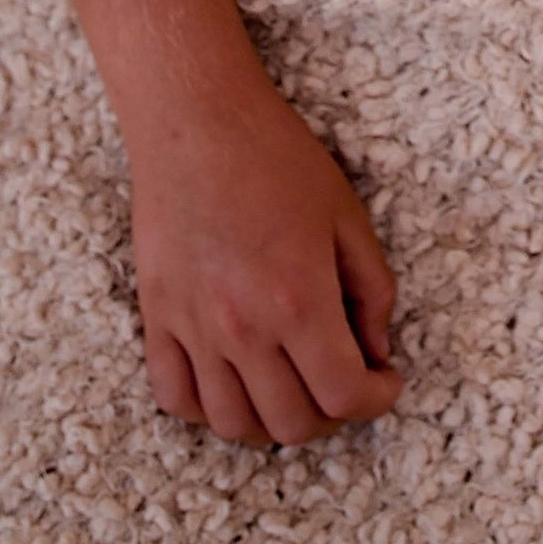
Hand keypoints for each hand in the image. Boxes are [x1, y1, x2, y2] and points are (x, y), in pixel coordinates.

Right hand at [128, 60, 401, 446]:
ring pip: (232, 424)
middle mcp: (244, 328)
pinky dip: (207, 409)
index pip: (344, 396)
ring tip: (292, 387)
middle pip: (291, 423)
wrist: (196, 119)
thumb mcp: (347, 215)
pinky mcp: (157, 317)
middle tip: (342, 381)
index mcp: (299, 300)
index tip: (385, 381)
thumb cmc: (277, 156)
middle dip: (330, 414)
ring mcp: (193, 328)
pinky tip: (234, 384)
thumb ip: (373, 291)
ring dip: (271, 421)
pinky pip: (175, 397)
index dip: (376, 399)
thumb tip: (376, 351)